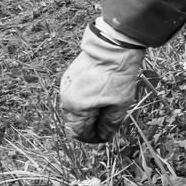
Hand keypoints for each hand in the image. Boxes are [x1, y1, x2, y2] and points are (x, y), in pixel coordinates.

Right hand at [59, 21, 145, 142]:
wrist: (113, 47)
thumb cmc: (117, 76)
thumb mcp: (120, 104)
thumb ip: (110, 123)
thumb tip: (103, 137)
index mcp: (77, 108)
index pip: (79, 133)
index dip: (92, 138)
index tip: (104, 136)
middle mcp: (66, 98)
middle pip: (75, 121)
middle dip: (90, 126)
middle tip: (107, 123)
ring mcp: (66, 86)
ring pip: (74, 108)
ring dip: (87, 112)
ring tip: (106, 107)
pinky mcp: (70, 76)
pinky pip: (75, 95)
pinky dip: (85, 99)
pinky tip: (100, 94)